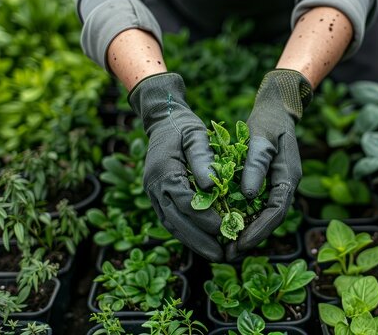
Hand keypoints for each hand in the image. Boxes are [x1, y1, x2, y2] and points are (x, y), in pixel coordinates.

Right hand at [128, 73, 222, 261]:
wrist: (162, 121)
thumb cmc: (183, 126)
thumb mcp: (195, 135)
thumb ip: (202, 158)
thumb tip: (210, 186)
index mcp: (163, 171)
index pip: (185, 201)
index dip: (204, 218)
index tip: (224, 228)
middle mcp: (153, 186)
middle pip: (176, 221)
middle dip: (198, 240)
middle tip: (220, 256)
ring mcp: (153, 194)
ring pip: (172, 225)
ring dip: (192, 242)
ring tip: (214, 255)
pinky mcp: (157, 198)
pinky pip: (171, 220)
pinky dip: (187, 234)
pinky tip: (203, 243)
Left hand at [226, 69, 312, 259]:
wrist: (276, 109)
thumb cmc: (268, 121)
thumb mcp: (261, 139)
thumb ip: (256, 166)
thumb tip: (248, 195)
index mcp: (288, 178)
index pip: (276, 212)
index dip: (258, 230)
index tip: (240, 243)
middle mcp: (285, 186)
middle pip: (270, 220)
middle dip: (251, 238)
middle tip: (229, 254)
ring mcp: (277, 186)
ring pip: (263, 216)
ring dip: (247, 232)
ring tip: (226, 247)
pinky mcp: (268, 183)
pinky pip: (257, 206)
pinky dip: (244, 218)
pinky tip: (227, 225)